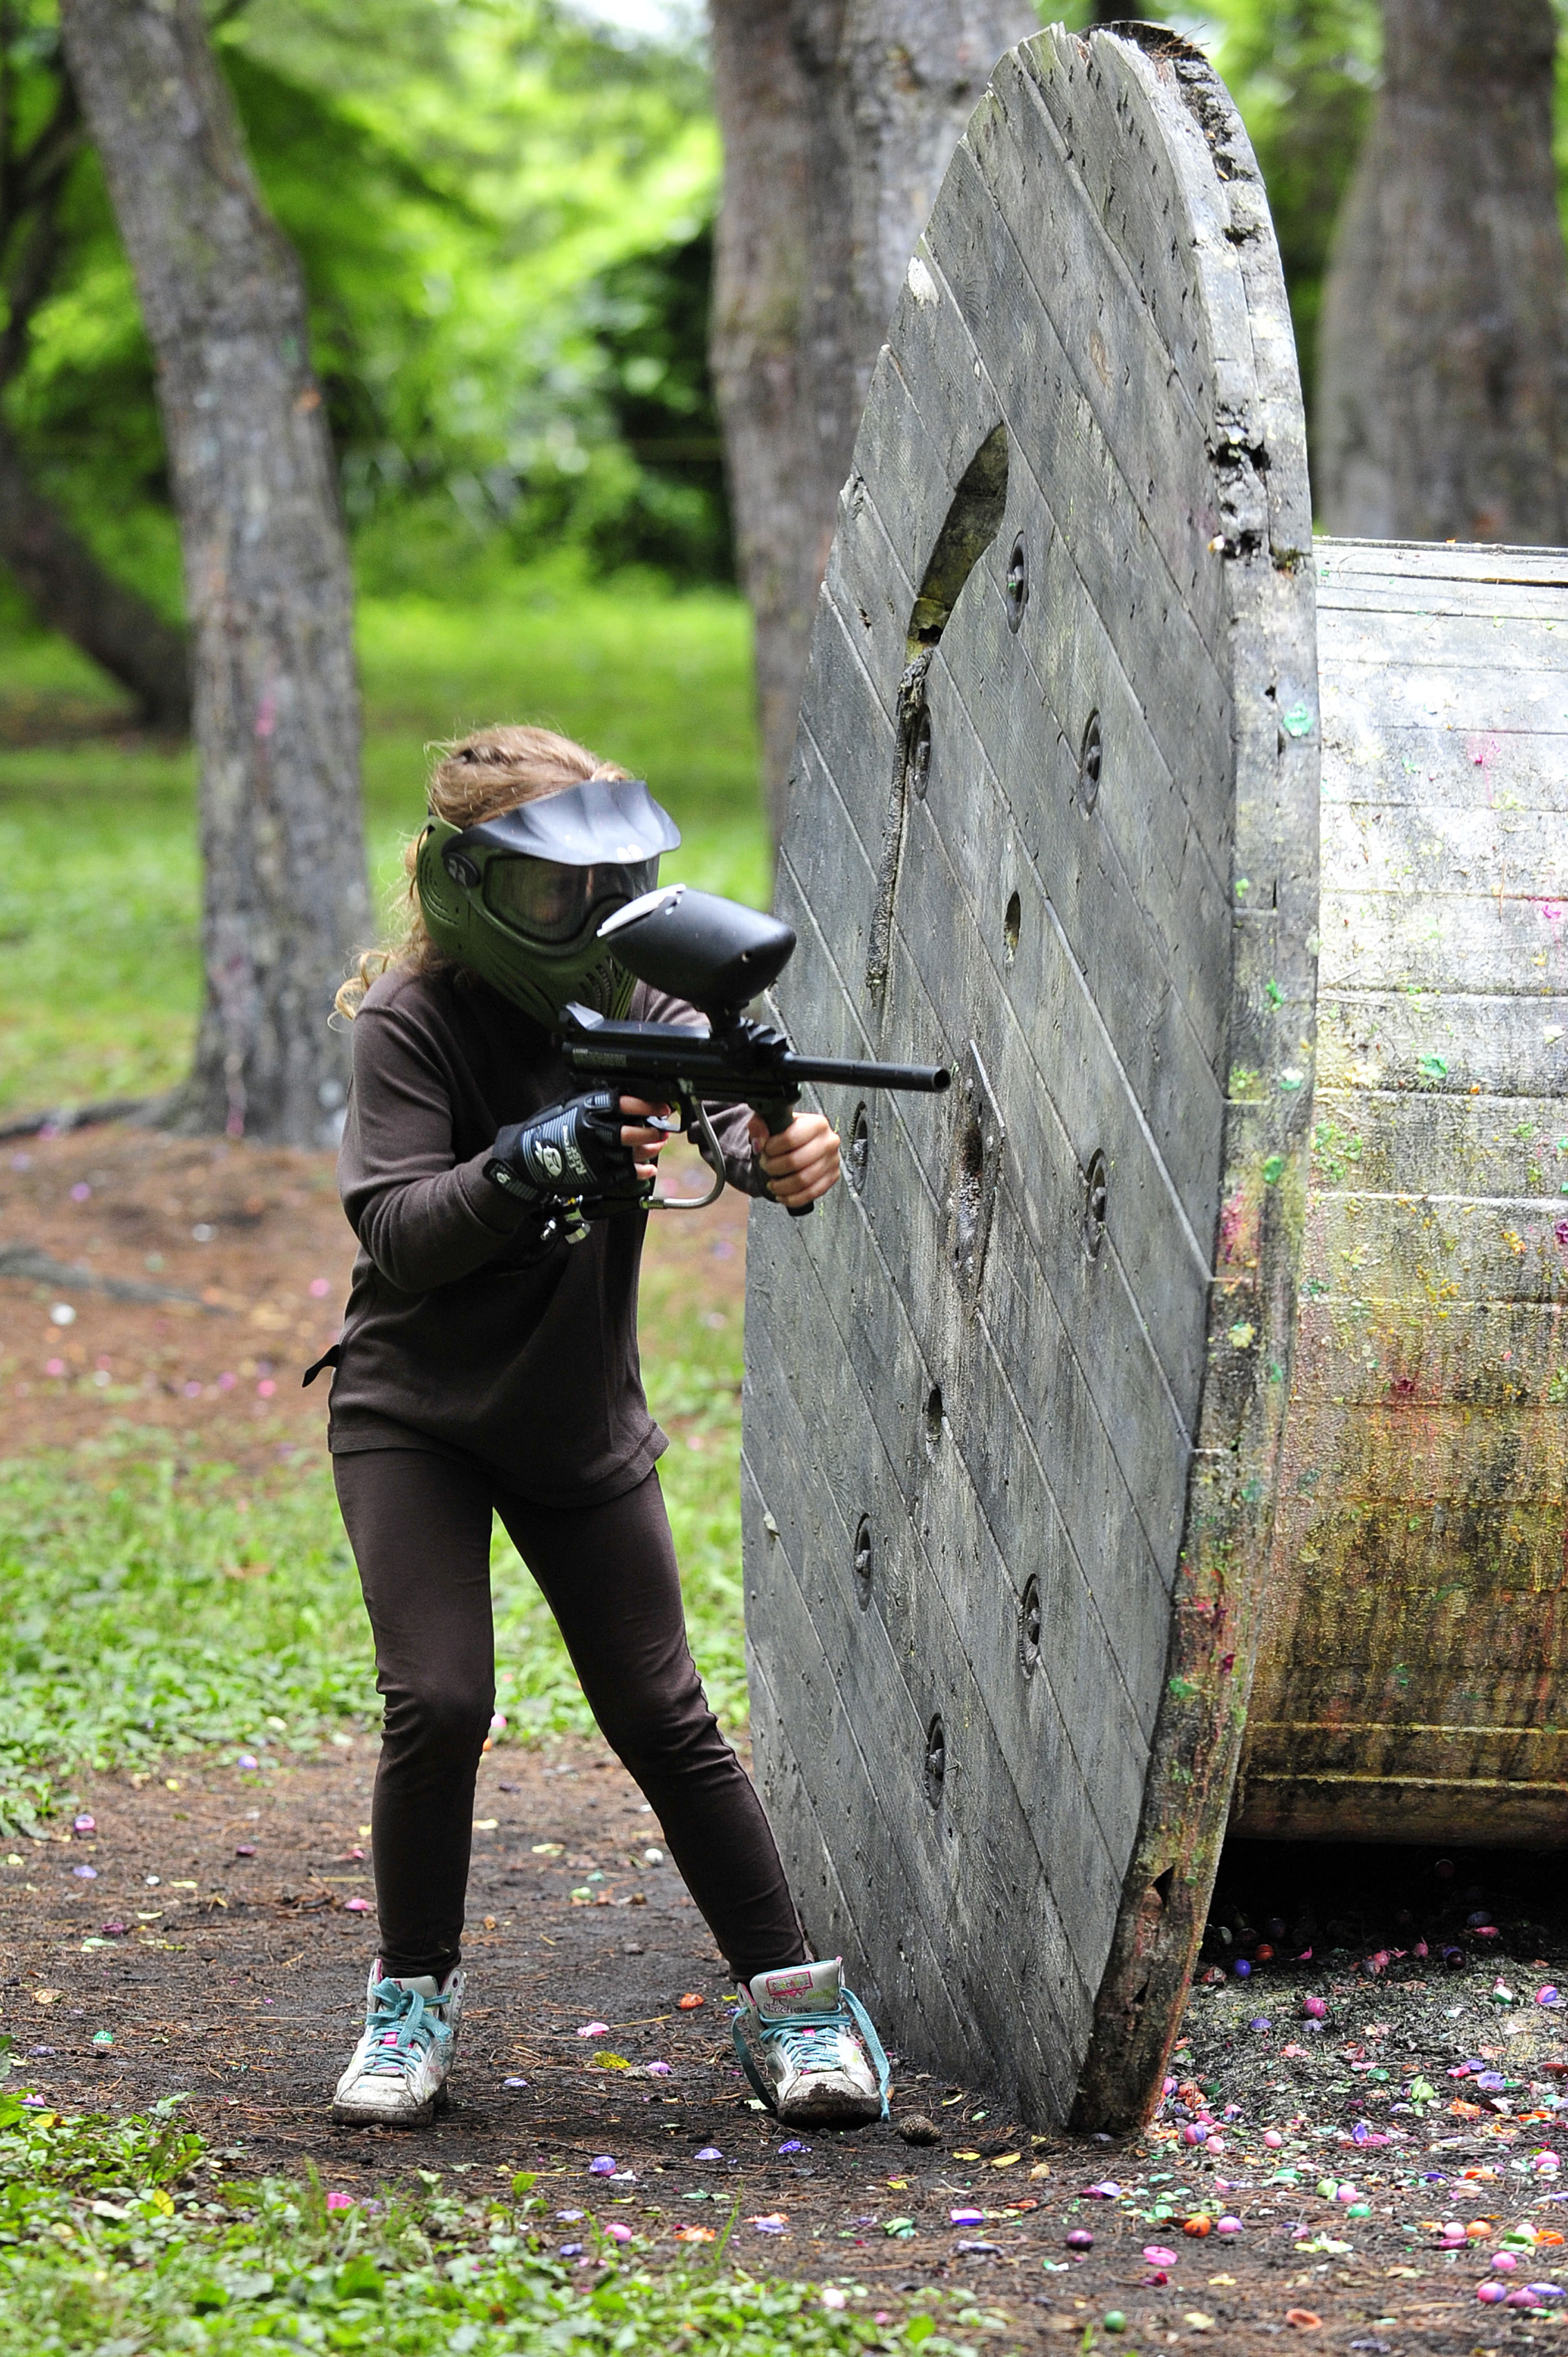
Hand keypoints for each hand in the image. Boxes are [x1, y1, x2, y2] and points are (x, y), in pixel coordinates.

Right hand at [486, 1092, 649, 1204]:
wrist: (526, 1159)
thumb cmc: (548, 1128)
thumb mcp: (568, 1103)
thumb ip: (594, 1097)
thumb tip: (626, 1092)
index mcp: (585, 1108)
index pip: (623, 1103)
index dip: (646, 1105)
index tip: (661, 1107)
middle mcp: (591, 1131)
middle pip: (630, 1132)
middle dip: (651, 1130)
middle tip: (662, 1127)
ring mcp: (594, 1156)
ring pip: (630, 1153)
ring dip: (649, 1149)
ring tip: (657, 1144)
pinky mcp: (595, 1176)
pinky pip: (624, 1174)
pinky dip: (640, 1171)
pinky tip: (647, 1167)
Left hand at [749, 1109, 839, 1207]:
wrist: (800, 1143)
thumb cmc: (787, 1133)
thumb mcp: (770, 1121)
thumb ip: (759, 1125)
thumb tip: (760, 1142)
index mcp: (817, 1123)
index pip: (791, 1138)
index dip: (771, 1148)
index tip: (764, 1150)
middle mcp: (829, 1141)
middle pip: (796, 1161)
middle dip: (774, 1167)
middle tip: (766, 1166)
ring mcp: (832, 1161)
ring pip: (803, 1181)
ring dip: (781, 1186)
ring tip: (772, 1183)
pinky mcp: (832, 1177)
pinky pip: (811, 1194)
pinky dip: (792, 1198)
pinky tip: (782, 1194)